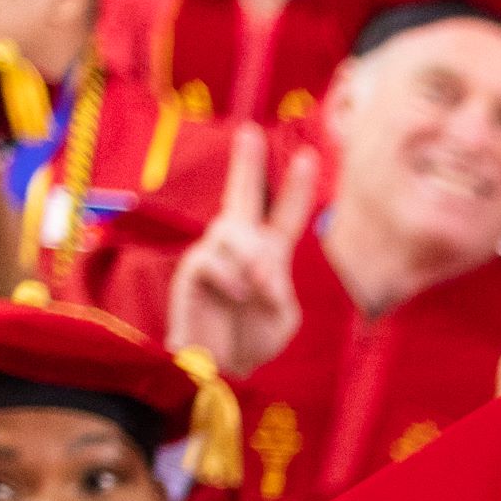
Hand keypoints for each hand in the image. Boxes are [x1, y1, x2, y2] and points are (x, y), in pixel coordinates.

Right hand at [164, 127, 318, 379]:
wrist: (221, 369)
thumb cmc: (251, 341)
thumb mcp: (283, 316)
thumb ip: (279, 288)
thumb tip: (259, 267)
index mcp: (268, 255)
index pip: (283, 215)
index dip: (295, 188)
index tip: (307, 156)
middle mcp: (239, 247)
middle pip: (241, 196)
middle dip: (246, 164)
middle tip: (249, 131)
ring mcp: (213, 255)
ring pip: (234, 235)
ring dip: (253, 263)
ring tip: (257, 292)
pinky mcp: (193, 271)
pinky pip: (214, 262)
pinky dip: (232, 281)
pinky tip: (237, 297)